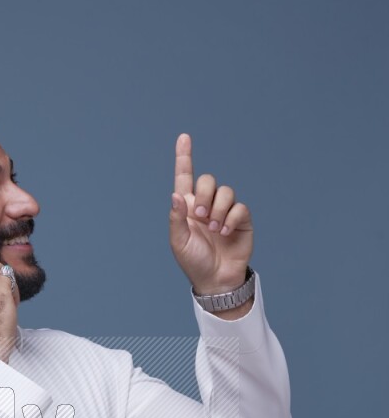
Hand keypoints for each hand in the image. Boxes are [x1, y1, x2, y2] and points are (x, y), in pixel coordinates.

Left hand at [169, 133, 253, 293]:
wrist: (216, 280)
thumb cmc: (194, 261)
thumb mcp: (179, 242)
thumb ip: (176, 218)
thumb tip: (176, 194)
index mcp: (187, 208)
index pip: (185, 177)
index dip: (184, 157)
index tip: (184, 137)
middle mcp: (206, 205)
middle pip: (207, 180)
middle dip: (204, 194)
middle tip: (200, 217)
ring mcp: (224, 211)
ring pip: (225, 191)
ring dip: (218, 209)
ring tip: (213, 229)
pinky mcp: (241, 219)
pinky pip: (239, 207)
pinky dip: (231, 218)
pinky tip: (224, 233)